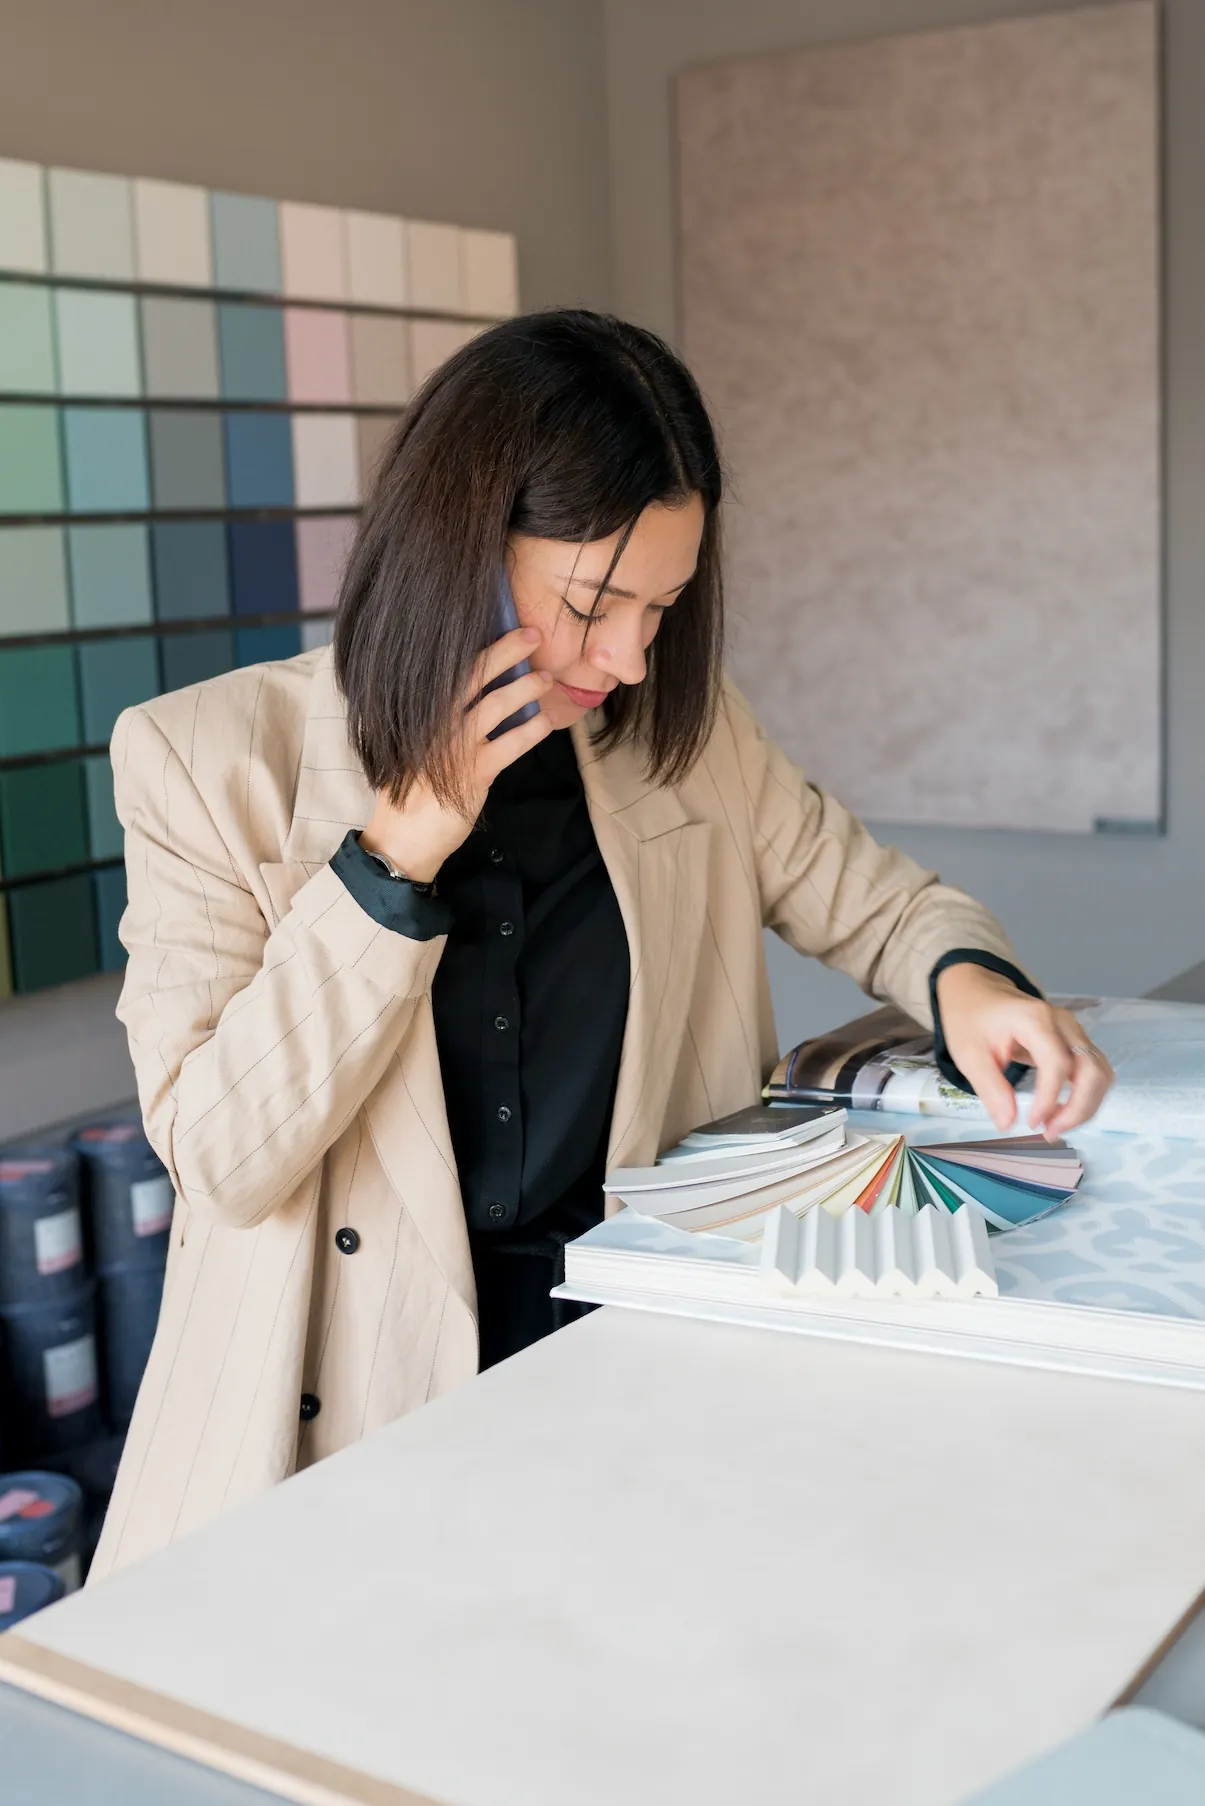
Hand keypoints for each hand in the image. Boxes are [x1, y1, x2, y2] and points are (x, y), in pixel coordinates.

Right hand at [359, 627, 552, 882]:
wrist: (403, 837)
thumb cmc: (411, 790)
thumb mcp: (414, 746)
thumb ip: (435, 720)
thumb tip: (472, 694)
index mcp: (421, 713)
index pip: (452, 669)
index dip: (482, 647)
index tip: (504, 629)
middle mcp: (437, 723)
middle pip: (476, 675)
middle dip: (507, 651)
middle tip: (534, 635)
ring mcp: (456, 747)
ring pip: (497, 704)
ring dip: (527, 687)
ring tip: (547, 679)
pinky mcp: (475, 773)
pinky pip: (512, 744)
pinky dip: (532, 730)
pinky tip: (545, 721)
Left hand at [934, 964, 1114, 1138]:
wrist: (978, 992)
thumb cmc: (971, 1019)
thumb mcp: (968, 1054)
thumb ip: (990, 1088)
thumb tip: (1008, 1124)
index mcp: (1034, 1018)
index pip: (1057, 1062)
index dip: (1050, 1098)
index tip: (1034, 1123)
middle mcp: (1062, 1022)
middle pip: (1091, 1069)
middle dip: (1078, 1109)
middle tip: (1049, 1132)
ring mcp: (1073, 1030)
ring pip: (1100, 1073)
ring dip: (1085, 1106)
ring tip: (1055, 1126)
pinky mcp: (1076, 1040)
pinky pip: (1094, 1071)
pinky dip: (1085, 1096)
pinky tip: (1061, 1112)